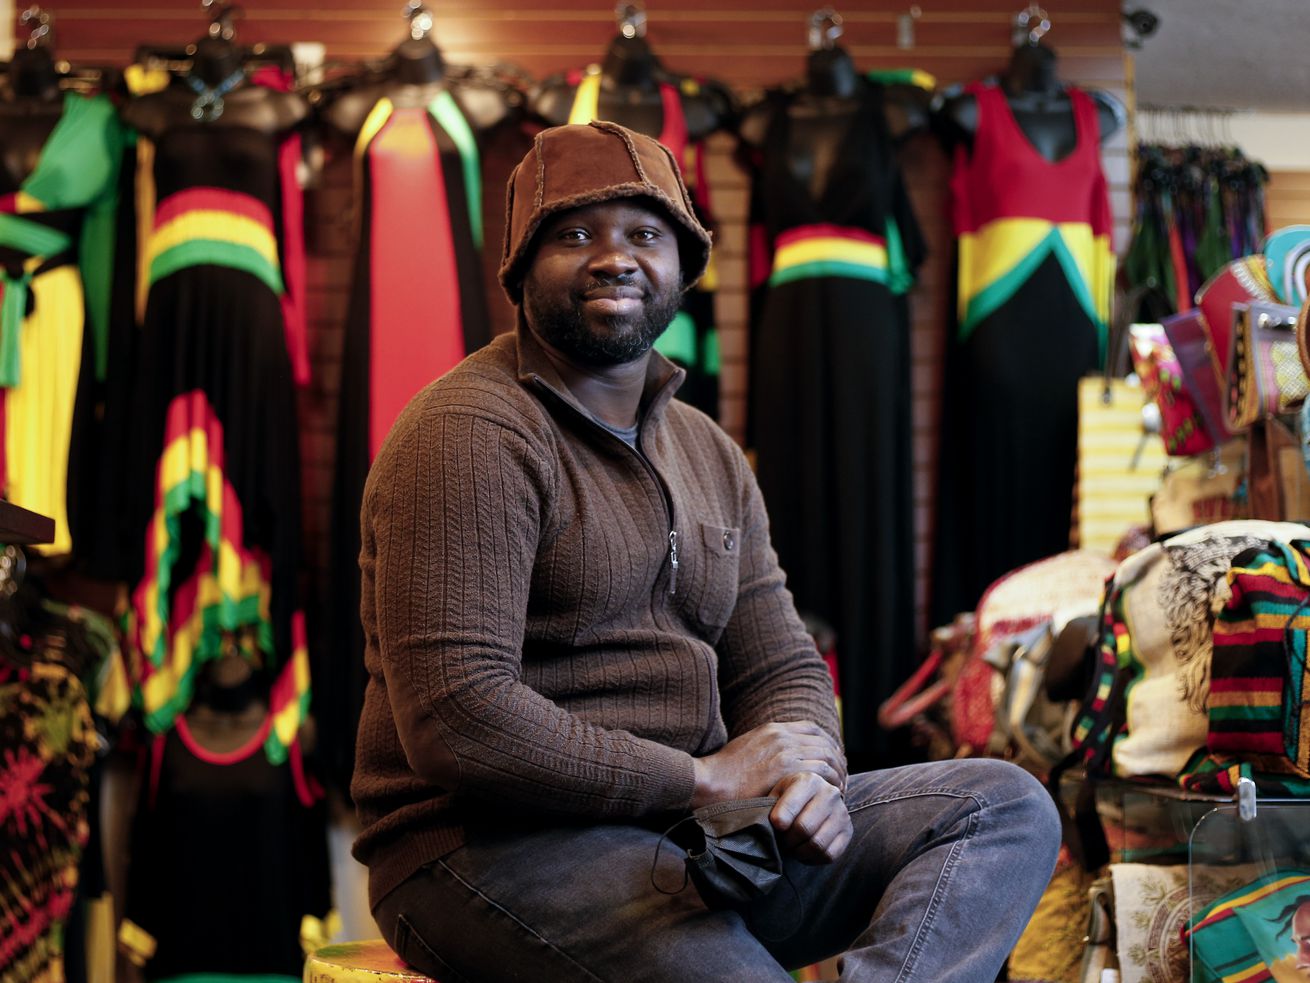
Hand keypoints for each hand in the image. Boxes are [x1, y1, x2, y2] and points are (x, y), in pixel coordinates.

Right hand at [691, 720, 845, 807]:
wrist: (708, 782)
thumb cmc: (722, 774)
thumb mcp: (745, 749)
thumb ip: (765, 748)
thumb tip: (778, 759)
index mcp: (772, 729)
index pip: (812, 729)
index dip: (827, 744)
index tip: (832, 761)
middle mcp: (782, 735)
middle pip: (824, 742)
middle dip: (838, 760)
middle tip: (841, 779)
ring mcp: (785, 751)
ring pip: (828, 757)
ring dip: (838, 774)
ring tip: (839, 791)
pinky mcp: (786, 770)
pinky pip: (821, 773)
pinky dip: (831, 784)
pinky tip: (831, 796)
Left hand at [768, 771, 851, 863]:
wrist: (816, 799)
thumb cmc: (789, 797)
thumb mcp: (777, 792)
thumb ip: (770, 804)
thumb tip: (769, 824)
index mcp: (809, 780)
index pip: (791, 806)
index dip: (779, 822)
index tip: (775, 827)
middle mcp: (829, 793)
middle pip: (804, 828)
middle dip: (788, 840)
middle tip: (781, 840)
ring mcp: (842, 813)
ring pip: (817, 844)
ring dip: (799, 851)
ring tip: (792, 846)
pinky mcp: (848, 832)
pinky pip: (829, 855)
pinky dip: (813, 858)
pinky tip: (805, 851)